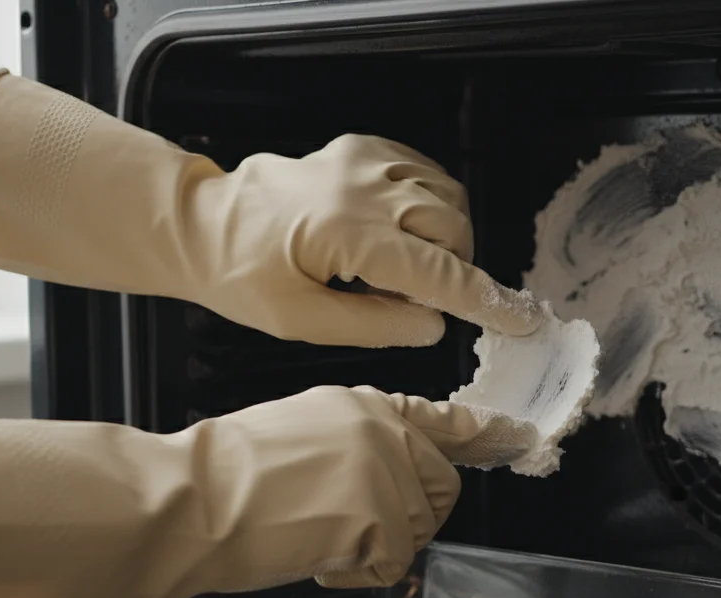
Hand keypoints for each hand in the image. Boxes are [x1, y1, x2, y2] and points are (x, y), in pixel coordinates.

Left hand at [0, 72, 540, 346]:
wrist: (201, 222)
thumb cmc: (241, 278)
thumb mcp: (300, 322)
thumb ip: (374, 325)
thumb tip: (435, 326)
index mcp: (346, 233)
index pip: (437, 271)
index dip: (483, 300)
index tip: (520, 320)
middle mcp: (363, 186)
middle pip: (452, 229)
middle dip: (455, 269)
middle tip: (419, 303)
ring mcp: (364, 160)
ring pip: (446, 198)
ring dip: (444, 239)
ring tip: (403, 270)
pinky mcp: (362, 148)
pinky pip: (425, 174)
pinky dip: (431, 206)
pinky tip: (402, 233)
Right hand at [0, 386, 535, 597]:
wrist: (196, 498)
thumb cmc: (226, 472)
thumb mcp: (303, 429)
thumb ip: (358, 442)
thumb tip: (384, 474)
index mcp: (365, 405)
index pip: (444, 420)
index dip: (488, 436)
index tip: (524, 438)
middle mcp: (388, 431)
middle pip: (440, 489)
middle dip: (406, 517)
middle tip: (342, 523)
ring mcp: (389, 471)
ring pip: (420, 528)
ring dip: (377, 546)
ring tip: (318, 532)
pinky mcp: (384, 515)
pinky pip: (394, 563)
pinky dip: (358, 572)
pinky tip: (317, 553)